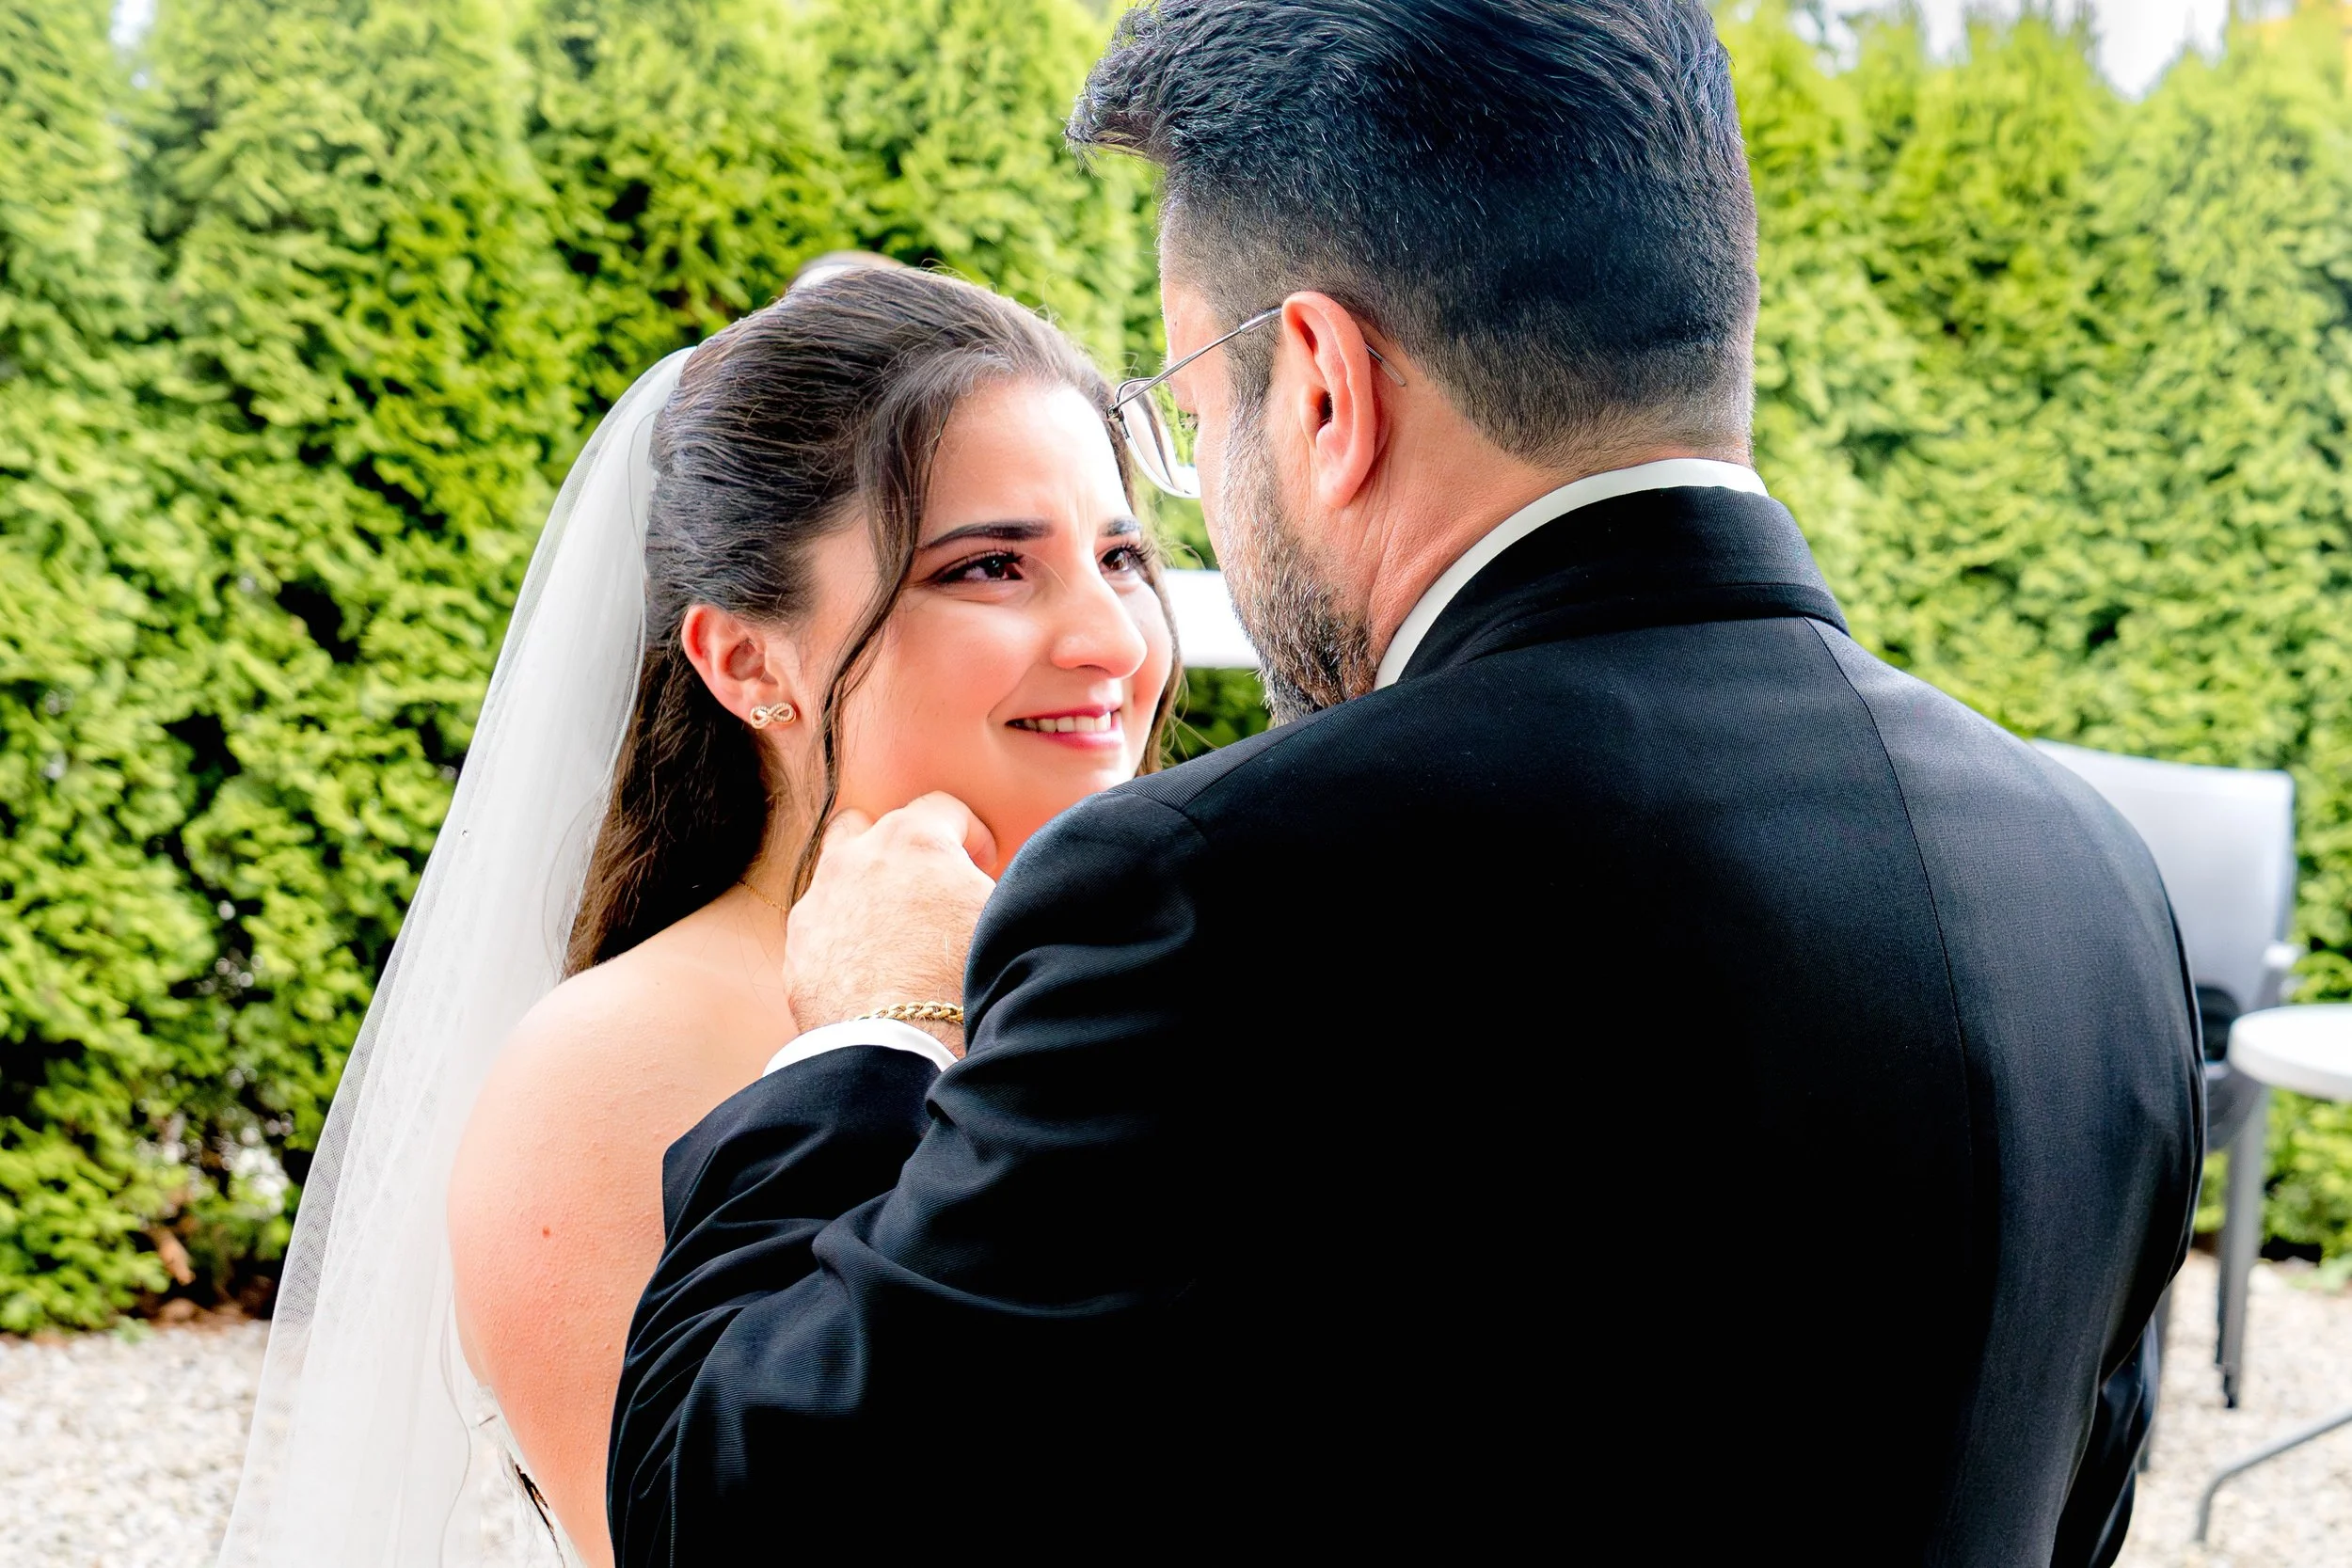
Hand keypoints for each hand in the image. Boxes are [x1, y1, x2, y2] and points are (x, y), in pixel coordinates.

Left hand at [783, 793, 998, 1055]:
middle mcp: (856, 857)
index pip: (946, 809)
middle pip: (877, 825)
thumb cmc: (961, 981)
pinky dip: (844, 933)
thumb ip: (993, 883)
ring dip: (865, 884)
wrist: (900, 1050)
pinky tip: (870, 967)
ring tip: (895, 926)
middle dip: (906, 850)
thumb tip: (989, 882)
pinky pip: (822, 923)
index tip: (984, 868)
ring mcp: (819, 900)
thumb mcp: (1002, 917)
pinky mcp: (797, 947)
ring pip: (837, 868)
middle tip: (934, 891)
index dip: (973, 837)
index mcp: (913, 840)